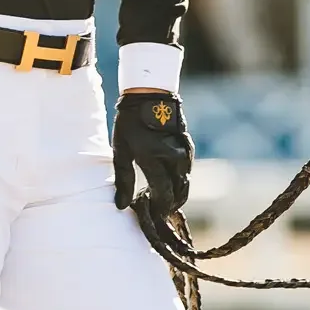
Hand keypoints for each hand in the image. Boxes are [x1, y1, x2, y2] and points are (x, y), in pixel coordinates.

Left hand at [111, 91, 192, 212]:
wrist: (149, 94)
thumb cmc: (130, 123)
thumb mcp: (121, 150)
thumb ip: (123, 179)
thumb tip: (121, 206)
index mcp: (154, 158)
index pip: (164, 194)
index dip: (159, 208)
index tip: (151, 215)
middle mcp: (174, 157)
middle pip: (179, 194)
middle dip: (169, 206)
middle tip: (155, 210)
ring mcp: (184, 152)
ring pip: (185, 184)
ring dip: (175, 195)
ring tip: (159, 198)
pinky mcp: (189, 148)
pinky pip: (186, 173)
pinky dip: (179, 182)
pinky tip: (166, 183)